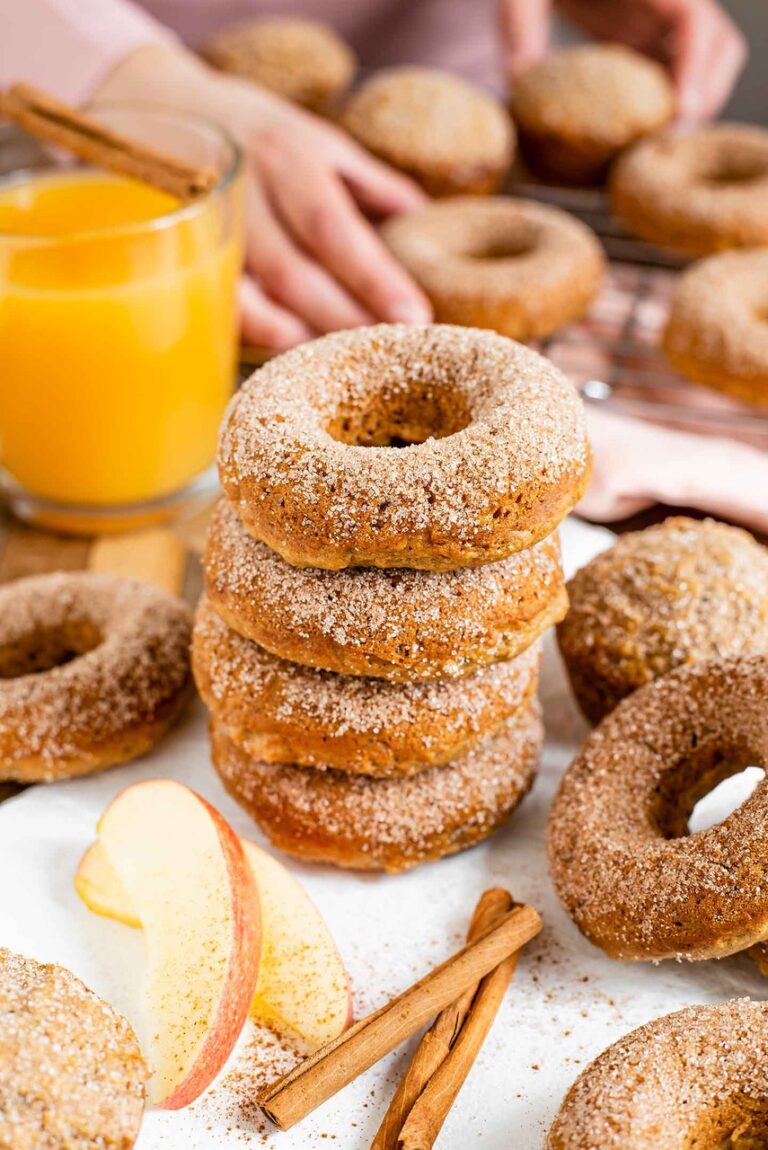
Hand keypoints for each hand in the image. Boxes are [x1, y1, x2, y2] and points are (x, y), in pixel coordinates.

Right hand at [98, 44, 431, 348]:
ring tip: (343, 365)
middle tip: (387, 352)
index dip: (374, 276)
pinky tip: (291, 358)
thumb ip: (370, 181)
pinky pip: (218, 308)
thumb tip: (424, 220)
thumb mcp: (316, 137)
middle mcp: (243, 194)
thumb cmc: (256, 133)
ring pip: (252, 298)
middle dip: (343, 318)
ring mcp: (203, 231)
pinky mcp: (178, 262)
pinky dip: (254, 336)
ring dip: (298, 338)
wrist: (159, 108)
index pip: (333, 228)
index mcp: (286, 158)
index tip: (414, 316)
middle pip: (293, 272)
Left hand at [502, 0, 745, 120]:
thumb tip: (515, 78)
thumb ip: (520, 28)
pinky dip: (672, 102)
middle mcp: (665, 1)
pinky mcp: (649, 36)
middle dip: (705, 92)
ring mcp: (661, 19)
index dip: (695, 66)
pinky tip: (646, 134)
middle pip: (717, 43)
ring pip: (707, 59)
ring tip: (663, 142)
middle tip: (674, 138)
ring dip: (694, 101)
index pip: (693, 20)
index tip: (681, 111)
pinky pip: (678, 70)